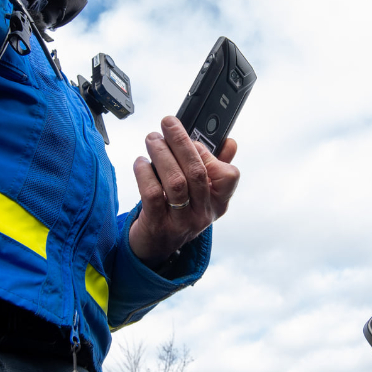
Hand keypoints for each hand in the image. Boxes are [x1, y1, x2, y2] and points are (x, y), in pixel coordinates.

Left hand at [129, 116, 239, 267]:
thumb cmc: (179, 213)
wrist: (155, 248)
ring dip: (162, 154)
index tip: (195, 141)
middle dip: (181, 142)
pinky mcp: (157, 225)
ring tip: (152, 139)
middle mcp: (203, 213)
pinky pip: (152, 194)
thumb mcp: (202, 194)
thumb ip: (216, 167)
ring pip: (175, 181)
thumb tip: (230, 142)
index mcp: (218, 202)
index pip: (229, 176)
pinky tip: (141, 163)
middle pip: (196, 172)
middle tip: (168, 123)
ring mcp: (181, 221)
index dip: (210, 154)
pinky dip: (145, 173)